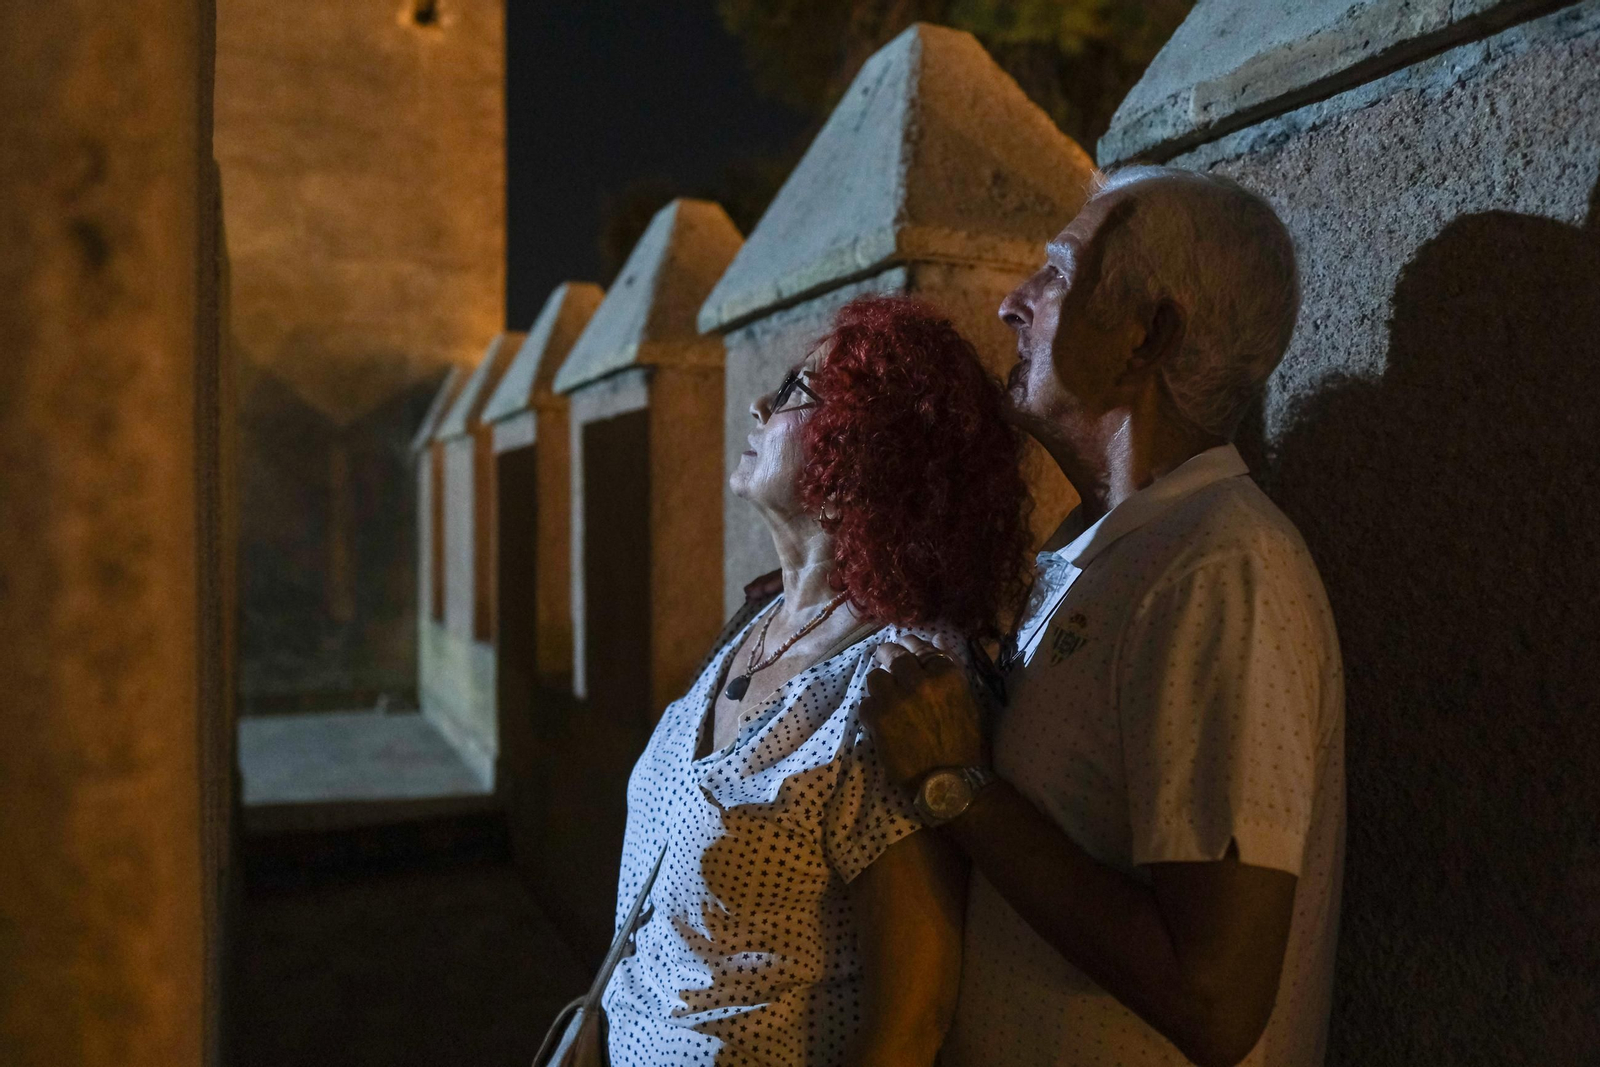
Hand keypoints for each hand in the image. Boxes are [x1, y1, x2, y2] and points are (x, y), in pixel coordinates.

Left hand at [859, 633, 985, 787]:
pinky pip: (865, 704)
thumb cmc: (968, 745)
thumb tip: (936, 638)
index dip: (911, 647)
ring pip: (876, 677)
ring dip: (880, 686)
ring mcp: (896, 700)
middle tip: (886, 660)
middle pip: (895, 656)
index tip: (906, 649)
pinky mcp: (878, 720)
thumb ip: (951, 668)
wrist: (951, 784)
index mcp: (947, 675)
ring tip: (886, 698)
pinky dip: (871, 712)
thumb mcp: (970, 701)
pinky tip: (880, 721)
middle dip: (890, 656)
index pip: (922, 648)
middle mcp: (920, 682)